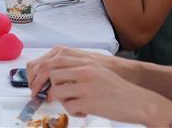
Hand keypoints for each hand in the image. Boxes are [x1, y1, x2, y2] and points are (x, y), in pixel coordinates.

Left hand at [28, 47, 170, 121]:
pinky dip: (72, 111)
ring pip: (57, 91)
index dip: (40, 70)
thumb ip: (76, 69)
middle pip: (50, 73)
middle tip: (40, 95)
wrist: (136, 100)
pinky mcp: (88, 101)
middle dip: (41, 85)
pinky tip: (83, 110)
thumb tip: (53, 76)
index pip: (53, 59)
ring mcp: (85, 85)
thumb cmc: (116, 88)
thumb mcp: (95, 71)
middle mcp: (84, 70)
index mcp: (85, 61)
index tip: (35, 80)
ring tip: (71, 102)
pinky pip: (69, 106)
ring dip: (59, 99)